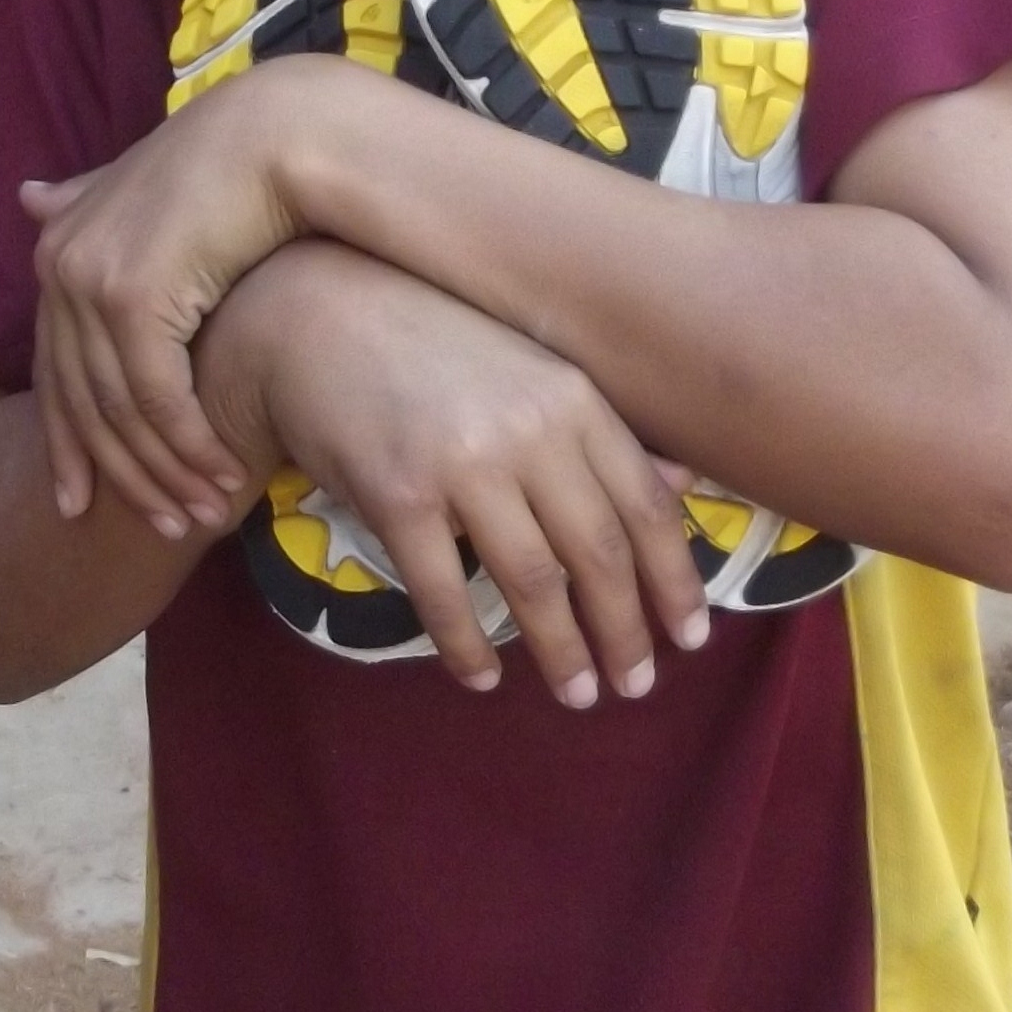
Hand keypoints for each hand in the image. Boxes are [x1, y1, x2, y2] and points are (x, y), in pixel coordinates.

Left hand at [22, 61, 322, 536]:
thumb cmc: (230, 160)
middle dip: (120, 475)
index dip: (70, 444)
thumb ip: (84, 198)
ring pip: (121, 412)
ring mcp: (92, 283)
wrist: (282, 134)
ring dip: (165, 473)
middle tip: (161, 527)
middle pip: (82, 403)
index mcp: (57, 250)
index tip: (84, 504)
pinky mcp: (135, 298)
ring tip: (201, 517)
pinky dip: (190, 446)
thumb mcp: (140, 186)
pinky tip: (222, 475)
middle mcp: (61, 268)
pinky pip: (158, 397)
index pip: (54, 371)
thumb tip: (26, 198)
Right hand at [196, 241, 711, 706]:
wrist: (319, 316)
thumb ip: (602, 433)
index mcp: (573, 399)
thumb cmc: (436, 347)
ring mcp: (463, 463)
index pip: (646, 506)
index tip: (692, 637)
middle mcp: (529, 430)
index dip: (675, 580)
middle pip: (598, 553)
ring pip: (531, 581)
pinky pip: (443, 591)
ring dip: (561, 651)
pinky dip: (466, 646)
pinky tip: (481, 679)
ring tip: (579, 695)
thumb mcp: (531, 373)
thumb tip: (685, 488)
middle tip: (637, 686)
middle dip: (626, 631)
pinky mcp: (398, 495)